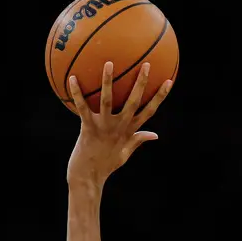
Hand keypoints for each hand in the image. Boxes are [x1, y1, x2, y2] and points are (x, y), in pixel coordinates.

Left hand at [67, 61, 172, 186]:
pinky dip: (77, 93)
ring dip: (108, 81)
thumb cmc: (106, 165)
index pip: (149, 111)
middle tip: (146, 64)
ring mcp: (104, 127)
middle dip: (141, 83)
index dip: (160, 97)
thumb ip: (138, 141)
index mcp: (129, 131)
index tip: (168, 81)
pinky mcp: (88, 129)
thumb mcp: (125, 154)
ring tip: (109, 63)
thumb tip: (155, 135)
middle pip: (133, 102)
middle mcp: (119, 127)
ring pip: (108, 101)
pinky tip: (72, 78)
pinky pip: (82, 108)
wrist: (88, 177)